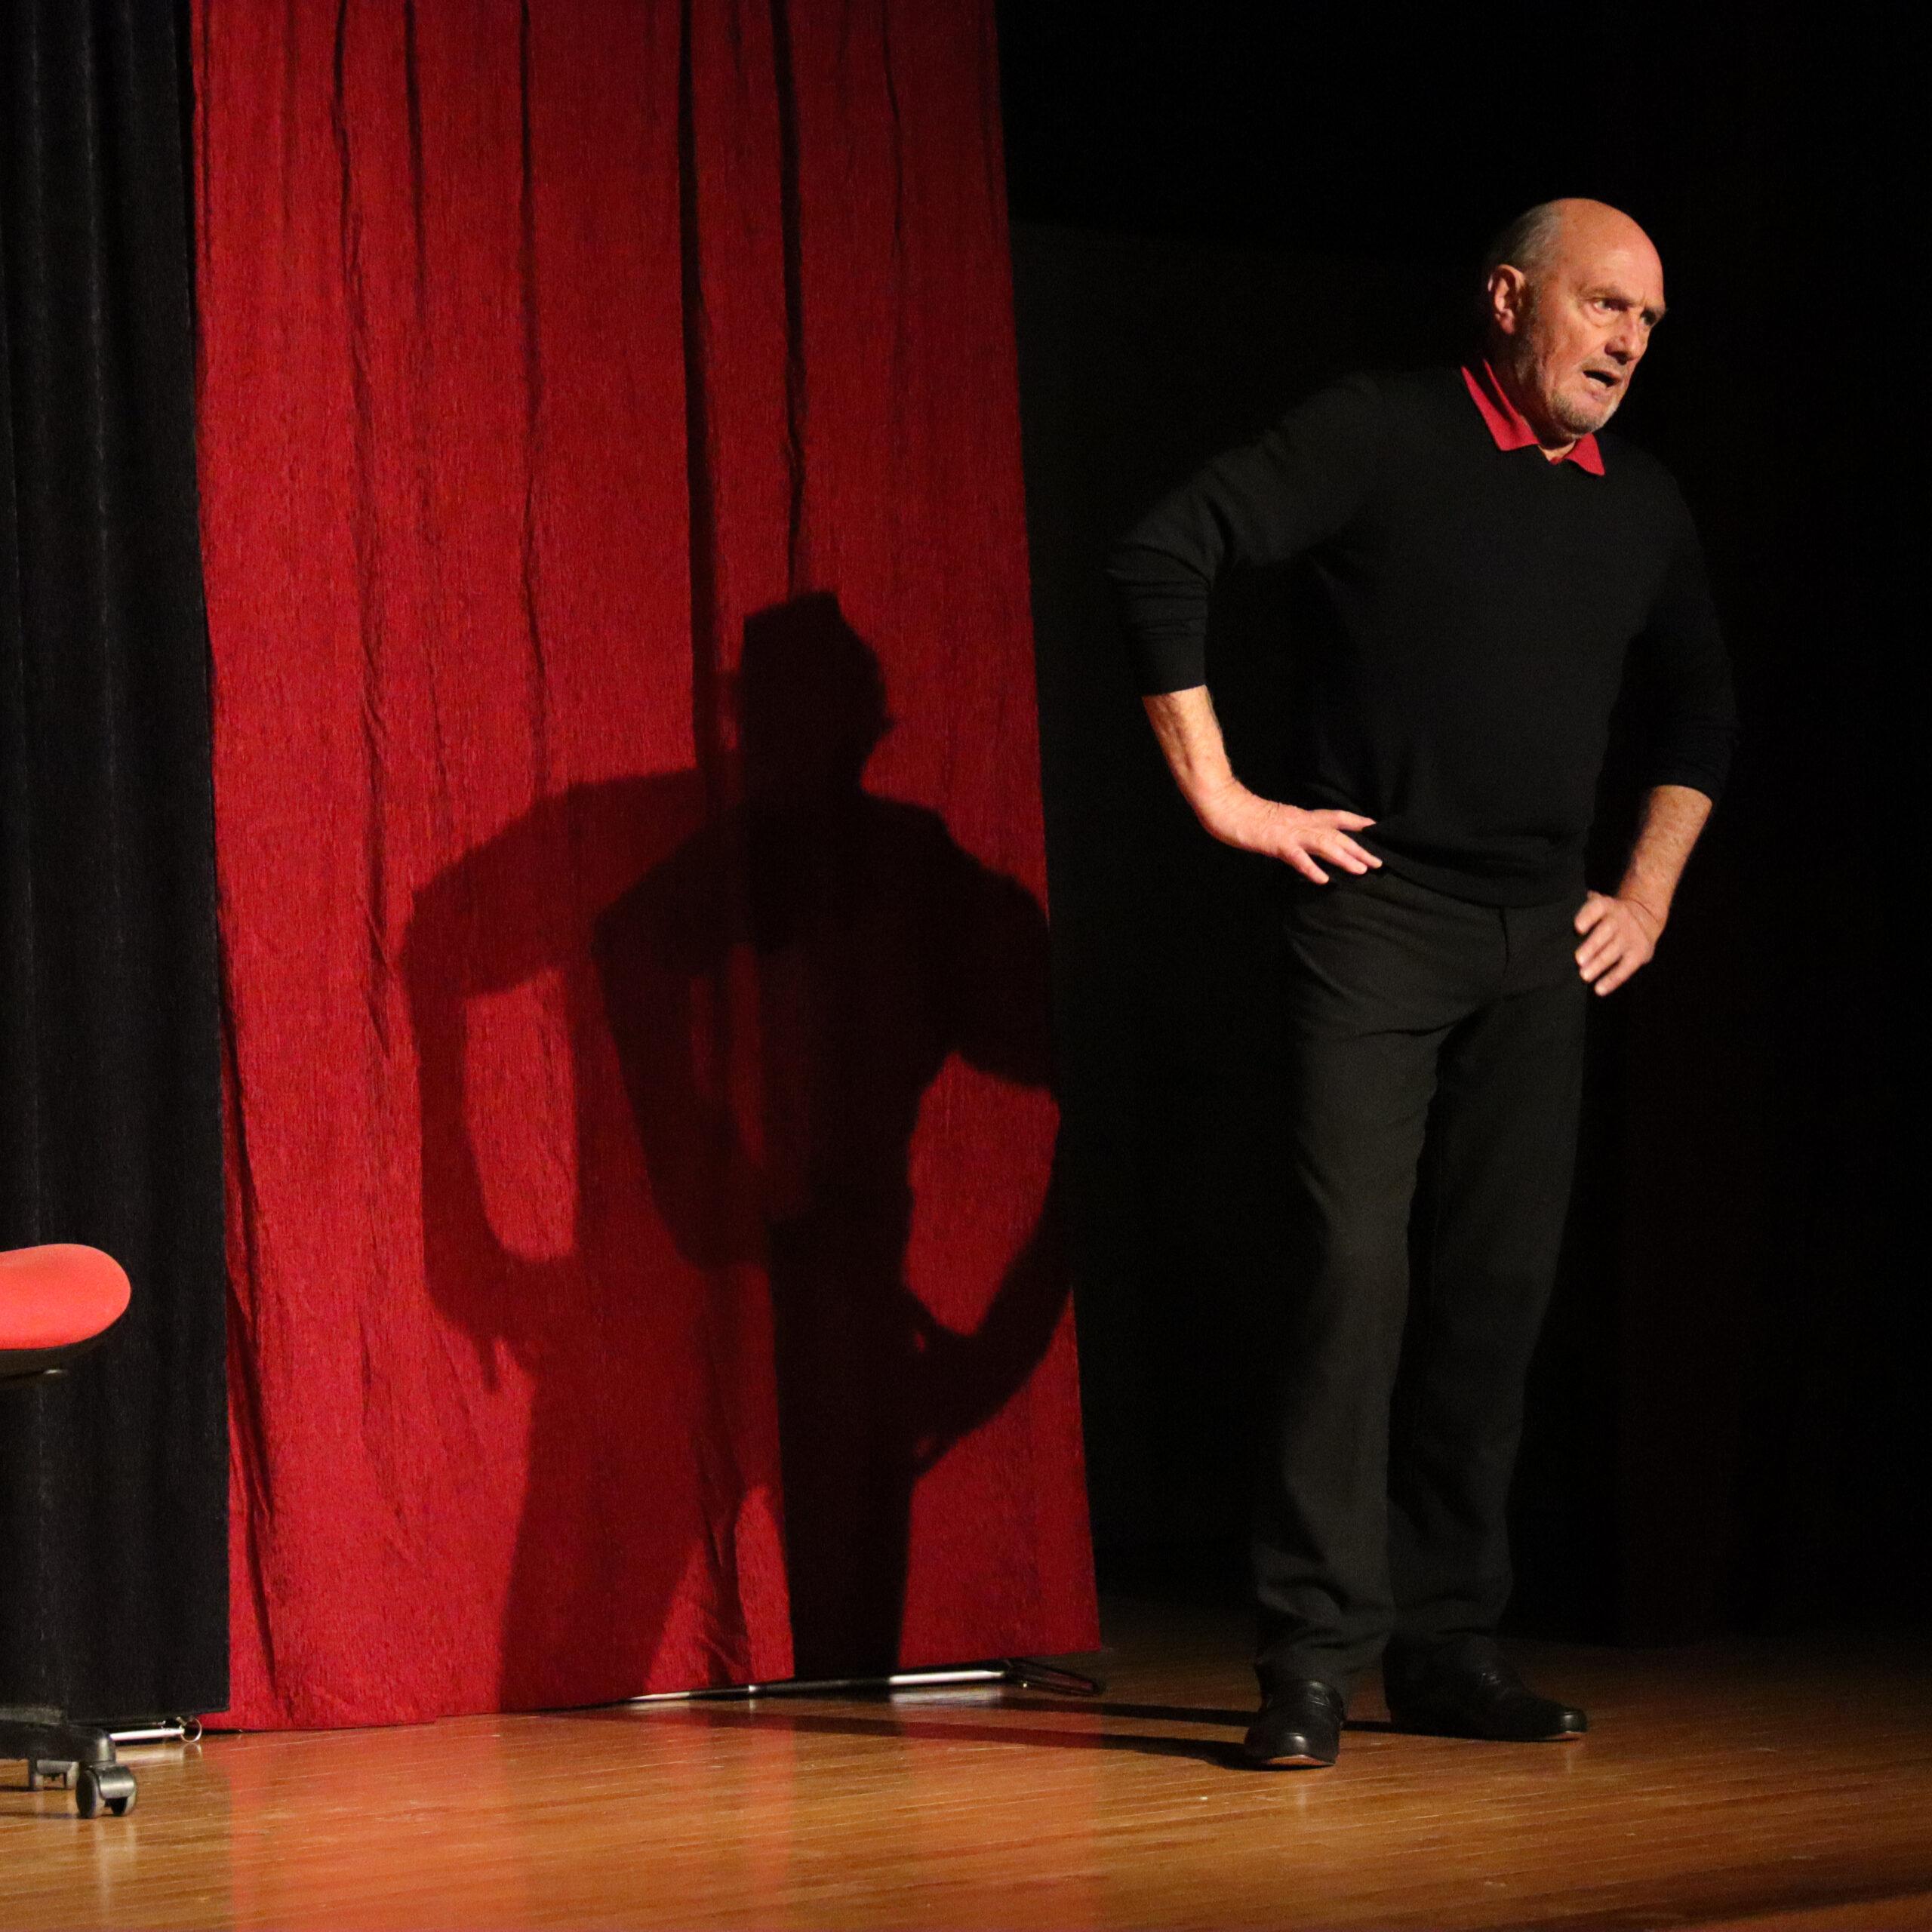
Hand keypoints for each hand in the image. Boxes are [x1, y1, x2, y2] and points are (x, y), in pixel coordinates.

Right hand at [1195, 784, 1380, 883]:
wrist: (1226, 806)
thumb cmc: (1246, 815)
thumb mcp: (1277, 820)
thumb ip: (1292, 828)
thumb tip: (1305, 839)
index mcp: (1301, 817)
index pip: (1335, 817)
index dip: (1356, 822)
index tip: (1375, 829)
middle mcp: (1300, 822)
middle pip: (1336, 834)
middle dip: (1359, 848)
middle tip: (1379, 861)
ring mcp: (1289, 833)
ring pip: (1323, 844)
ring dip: (1344, 857)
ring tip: (1362, 870)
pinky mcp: (1275, 843)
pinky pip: (1297, 857)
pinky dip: (1311, 868)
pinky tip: (1323, 879)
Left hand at [1574, 891, 1662, 995]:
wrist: (1645, 915)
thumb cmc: (1611, 914)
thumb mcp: (1603, 904)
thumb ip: (1587, 908)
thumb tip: (1565, 908)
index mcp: (1609, 906)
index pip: (1598, 907)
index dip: (1588, 916)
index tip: (1577, 927)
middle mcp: (1621, 920)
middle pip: (1606, 932)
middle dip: (1592, 946)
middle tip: (1578, 959)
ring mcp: (1631, 937)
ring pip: (1614, 951)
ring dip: (1599, 964)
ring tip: (1584, 975)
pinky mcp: (1639, 954)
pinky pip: (1625, 968)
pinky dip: (1612, 980)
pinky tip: (1599, 989)